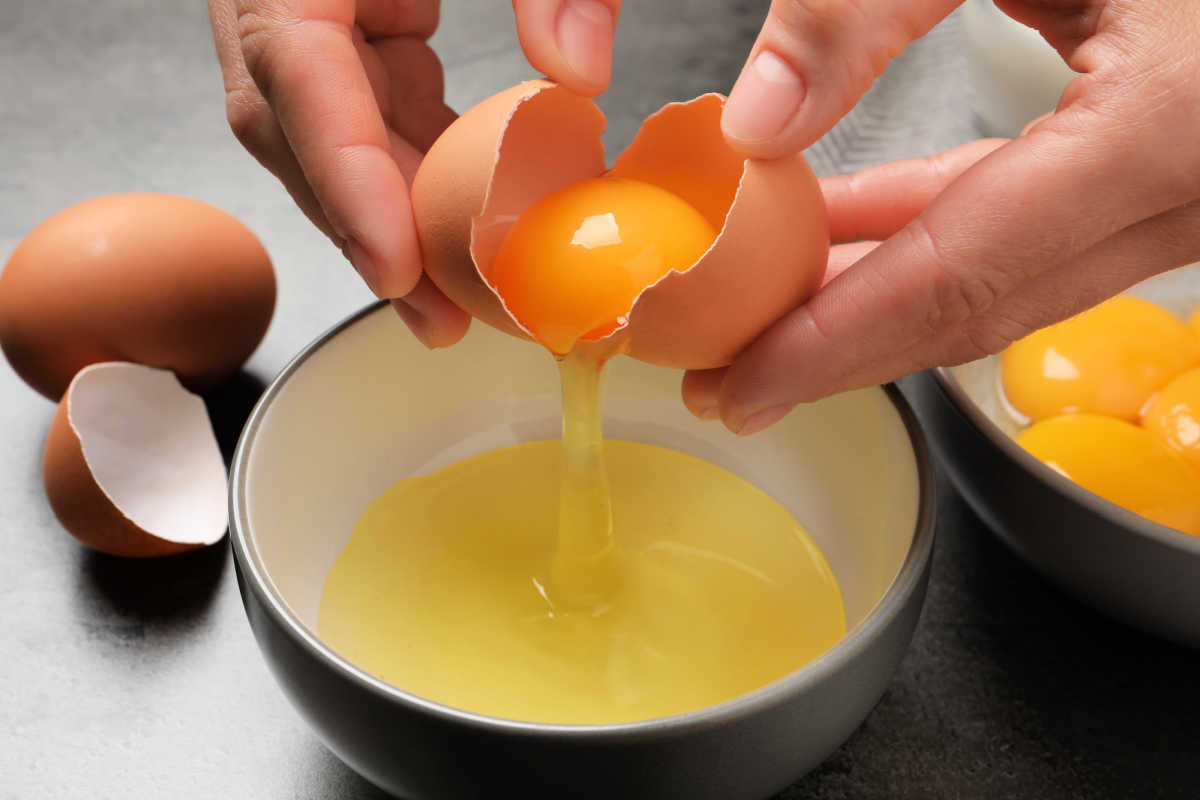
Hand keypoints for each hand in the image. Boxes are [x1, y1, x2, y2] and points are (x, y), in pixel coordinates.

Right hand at [207, 0, 619, 346]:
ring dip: (397, 224)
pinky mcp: (352, 27)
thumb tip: (575, 78)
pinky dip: (420, 179)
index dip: (344, 177)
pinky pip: (374, 117)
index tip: (397, 265)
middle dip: (370, 232)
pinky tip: (470, 229)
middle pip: (300, 132)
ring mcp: (308, 14)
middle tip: (447, 319)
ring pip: (332, 141)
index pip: (293, 71)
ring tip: (464, 305)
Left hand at [684, 0, 1199, 434]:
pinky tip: (840, 238)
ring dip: (876, 302)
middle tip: (730, 385)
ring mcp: (1188, 189)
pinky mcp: (1167, 168)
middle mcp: (1194, 185)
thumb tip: (757, 124)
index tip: (744, 384)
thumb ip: (868, 9)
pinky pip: (1029, 229)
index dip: (836, 343)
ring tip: (765, 319)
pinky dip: (927, 238)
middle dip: (840, 354)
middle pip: (977, 306)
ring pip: (1003, 280)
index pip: (959, 274)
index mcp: (1165, 125)